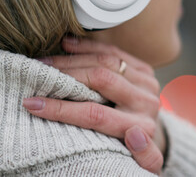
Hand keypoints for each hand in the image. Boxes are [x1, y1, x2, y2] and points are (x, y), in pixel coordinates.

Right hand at [23, 37, 165, 174]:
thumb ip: (144, 155)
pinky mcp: (145, 68)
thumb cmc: (131, 147)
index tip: (34, 104)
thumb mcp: (138, 160)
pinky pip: (115, 52)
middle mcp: (147, 101)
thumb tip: (135, 134)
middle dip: (67, 76)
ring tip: (48, 61)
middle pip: (103, 80)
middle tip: (40, 75)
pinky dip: (90, 47)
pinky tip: (69, 46)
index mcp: (142, 126)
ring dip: (74, 60)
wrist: (150, 131)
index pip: (96, 115)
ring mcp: (147, 82)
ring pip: (108, 61)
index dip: (62, 109)